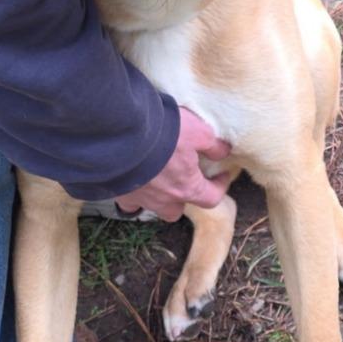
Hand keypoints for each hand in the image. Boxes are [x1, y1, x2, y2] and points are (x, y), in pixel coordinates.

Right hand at [115, 108, 230, 221]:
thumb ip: (213, 144)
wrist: (123, 135)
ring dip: (156, 197)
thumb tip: (222, 152)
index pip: (211, 198)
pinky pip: (128, 201)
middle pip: (176, 210)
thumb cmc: (165, 134)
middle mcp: (164, 200)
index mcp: (187, 188)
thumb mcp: (198, 131)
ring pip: (152, 207)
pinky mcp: (120, 193)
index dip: (219, 187)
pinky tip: (131, 180)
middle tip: (181, 180)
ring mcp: (140, 199)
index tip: (221, 175)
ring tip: (155, 179)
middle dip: (181, 199)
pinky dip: (131, 194)